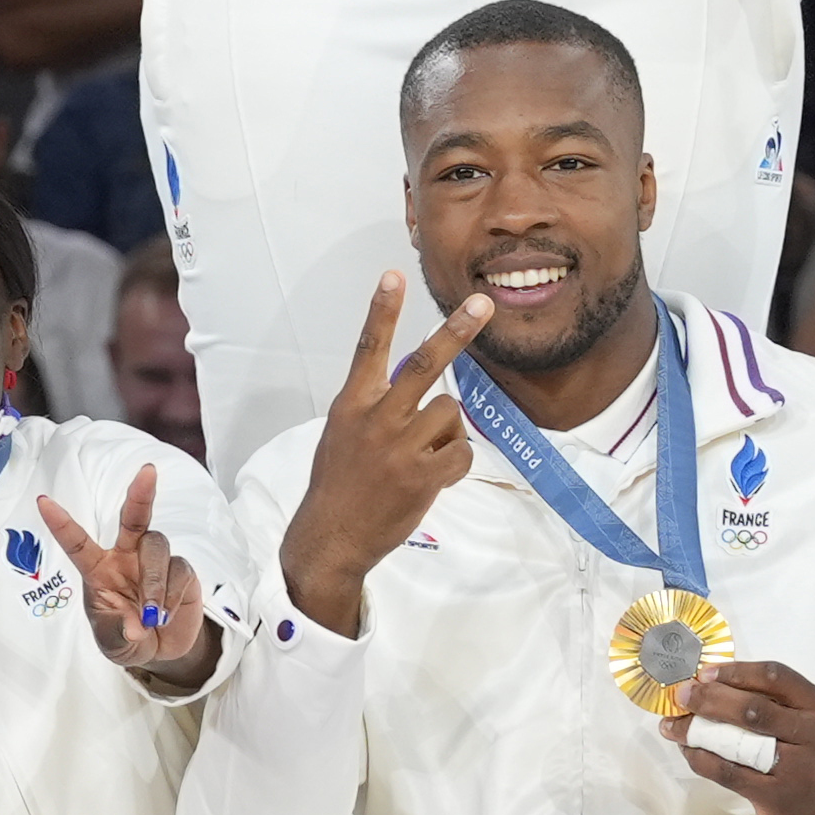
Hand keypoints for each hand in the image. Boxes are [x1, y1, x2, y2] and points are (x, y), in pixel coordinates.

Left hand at [37, 462, 224, 689]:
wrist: (161, 651)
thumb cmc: (126, 638)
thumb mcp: (113, 643)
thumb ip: (119, 633)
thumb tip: (135, 628)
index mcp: (99, 568)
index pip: (77, 543)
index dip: (61, 524)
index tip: (42, 502)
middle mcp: (127, 556)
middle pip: (134, 517)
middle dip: (140, 494)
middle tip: (148, 472)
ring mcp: (154, 560)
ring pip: (157, 549)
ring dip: (154, 583)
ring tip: (153, 616)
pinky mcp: (181, 570)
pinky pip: (179, 571)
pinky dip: (173, 595)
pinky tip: (166, 616)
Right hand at [275, 269, 495, 637]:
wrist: (331, 539)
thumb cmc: (338, 484)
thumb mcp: (342, 434)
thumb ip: (376, 407)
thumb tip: (425, 391)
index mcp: (351, 405)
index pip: (369, 349)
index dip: (382, 311)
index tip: (392, 275)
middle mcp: (375, 420)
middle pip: (423, 365)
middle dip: (456, 332)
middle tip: (483, 304)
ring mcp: (400, 448)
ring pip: (450, 413)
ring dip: (447, 431)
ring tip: (424, 455)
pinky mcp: (422, 477)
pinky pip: (461, 452)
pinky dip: (454, 463)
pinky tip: (432, 478)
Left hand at [667, 655, 814, 814]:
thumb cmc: (806, 752)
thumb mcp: (804, 719)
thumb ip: (769, 699)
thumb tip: (707, 681)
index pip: (774, 676)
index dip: (735, 671)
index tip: (705, 672)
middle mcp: (812, 734)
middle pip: (753, 709)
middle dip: (709, 699)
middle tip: (682, 695)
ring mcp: (796, 768)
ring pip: (737, 742)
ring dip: (697, 731)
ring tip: (673, 725)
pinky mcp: (776, 796)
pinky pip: (728, 773)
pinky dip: (701, 759)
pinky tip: (688, 751)